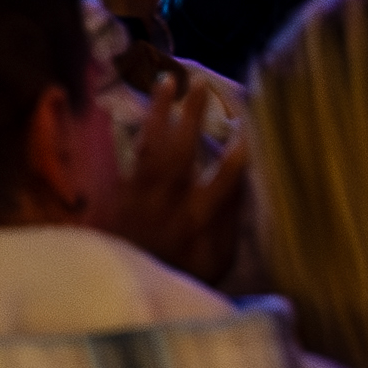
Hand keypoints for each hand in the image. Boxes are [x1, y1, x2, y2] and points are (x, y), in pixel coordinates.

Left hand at [101, 68, 247, 285]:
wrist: (122, 287)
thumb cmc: (180, 273)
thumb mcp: (217, 260)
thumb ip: (229, 224)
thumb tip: (241, 187)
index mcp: (198, 219)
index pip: (224, 181)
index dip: (237, 156)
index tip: (248, 131)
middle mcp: (167, 200)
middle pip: (180, 150)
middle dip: (191, 115)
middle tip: (201, 85)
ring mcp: (140, 192)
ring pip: (149, 143)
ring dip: (158, 110)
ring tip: (165, 80)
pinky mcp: (119, 189)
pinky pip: (127, 151)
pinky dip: (133, 127)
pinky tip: (138, 107)